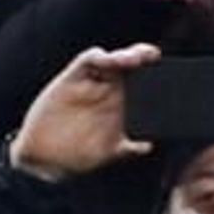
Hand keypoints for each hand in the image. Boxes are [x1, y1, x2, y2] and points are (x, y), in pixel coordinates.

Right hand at [7, 44, 156, 179]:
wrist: (44, 158)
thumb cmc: (77, 156)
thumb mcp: (109, 153)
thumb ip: (128, 148)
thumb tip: (148, 144)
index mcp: (122, 106)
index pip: (143, 84)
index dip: (157, 75)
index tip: (170, 75)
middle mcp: (108, 91)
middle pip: (130, 67)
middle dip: (143, 57)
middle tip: (153, 57)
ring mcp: (91, 84)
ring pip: (111, 60)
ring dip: (124, 55)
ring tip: (134, 59)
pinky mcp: (71, 78)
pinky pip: (87, 61)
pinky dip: (99, 57)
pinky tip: (107, 60)